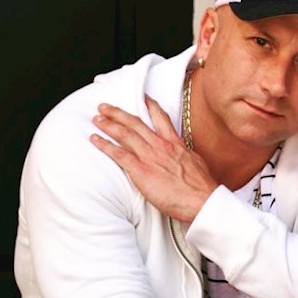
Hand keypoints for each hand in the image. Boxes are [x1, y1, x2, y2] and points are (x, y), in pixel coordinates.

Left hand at [90, 96, 216, 222]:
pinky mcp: (141, 170)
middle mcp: (160, 145)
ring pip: (124, 134)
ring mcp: (150, 156)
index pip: (160, 118)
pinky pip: (119, 154)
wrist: (202, 199)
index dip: (150, 105)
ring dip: (108, 124)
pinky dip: (105, 145)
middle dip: (118, 113)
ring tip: (97, 119)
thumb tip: (183, 154)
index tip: (142, 98)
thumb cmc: (201, 188)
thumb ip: (184, 155)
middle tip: (105, 107)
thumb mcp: (196, 163)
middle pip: (136, 123)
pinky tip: (95, 139)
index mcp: (175, 143)